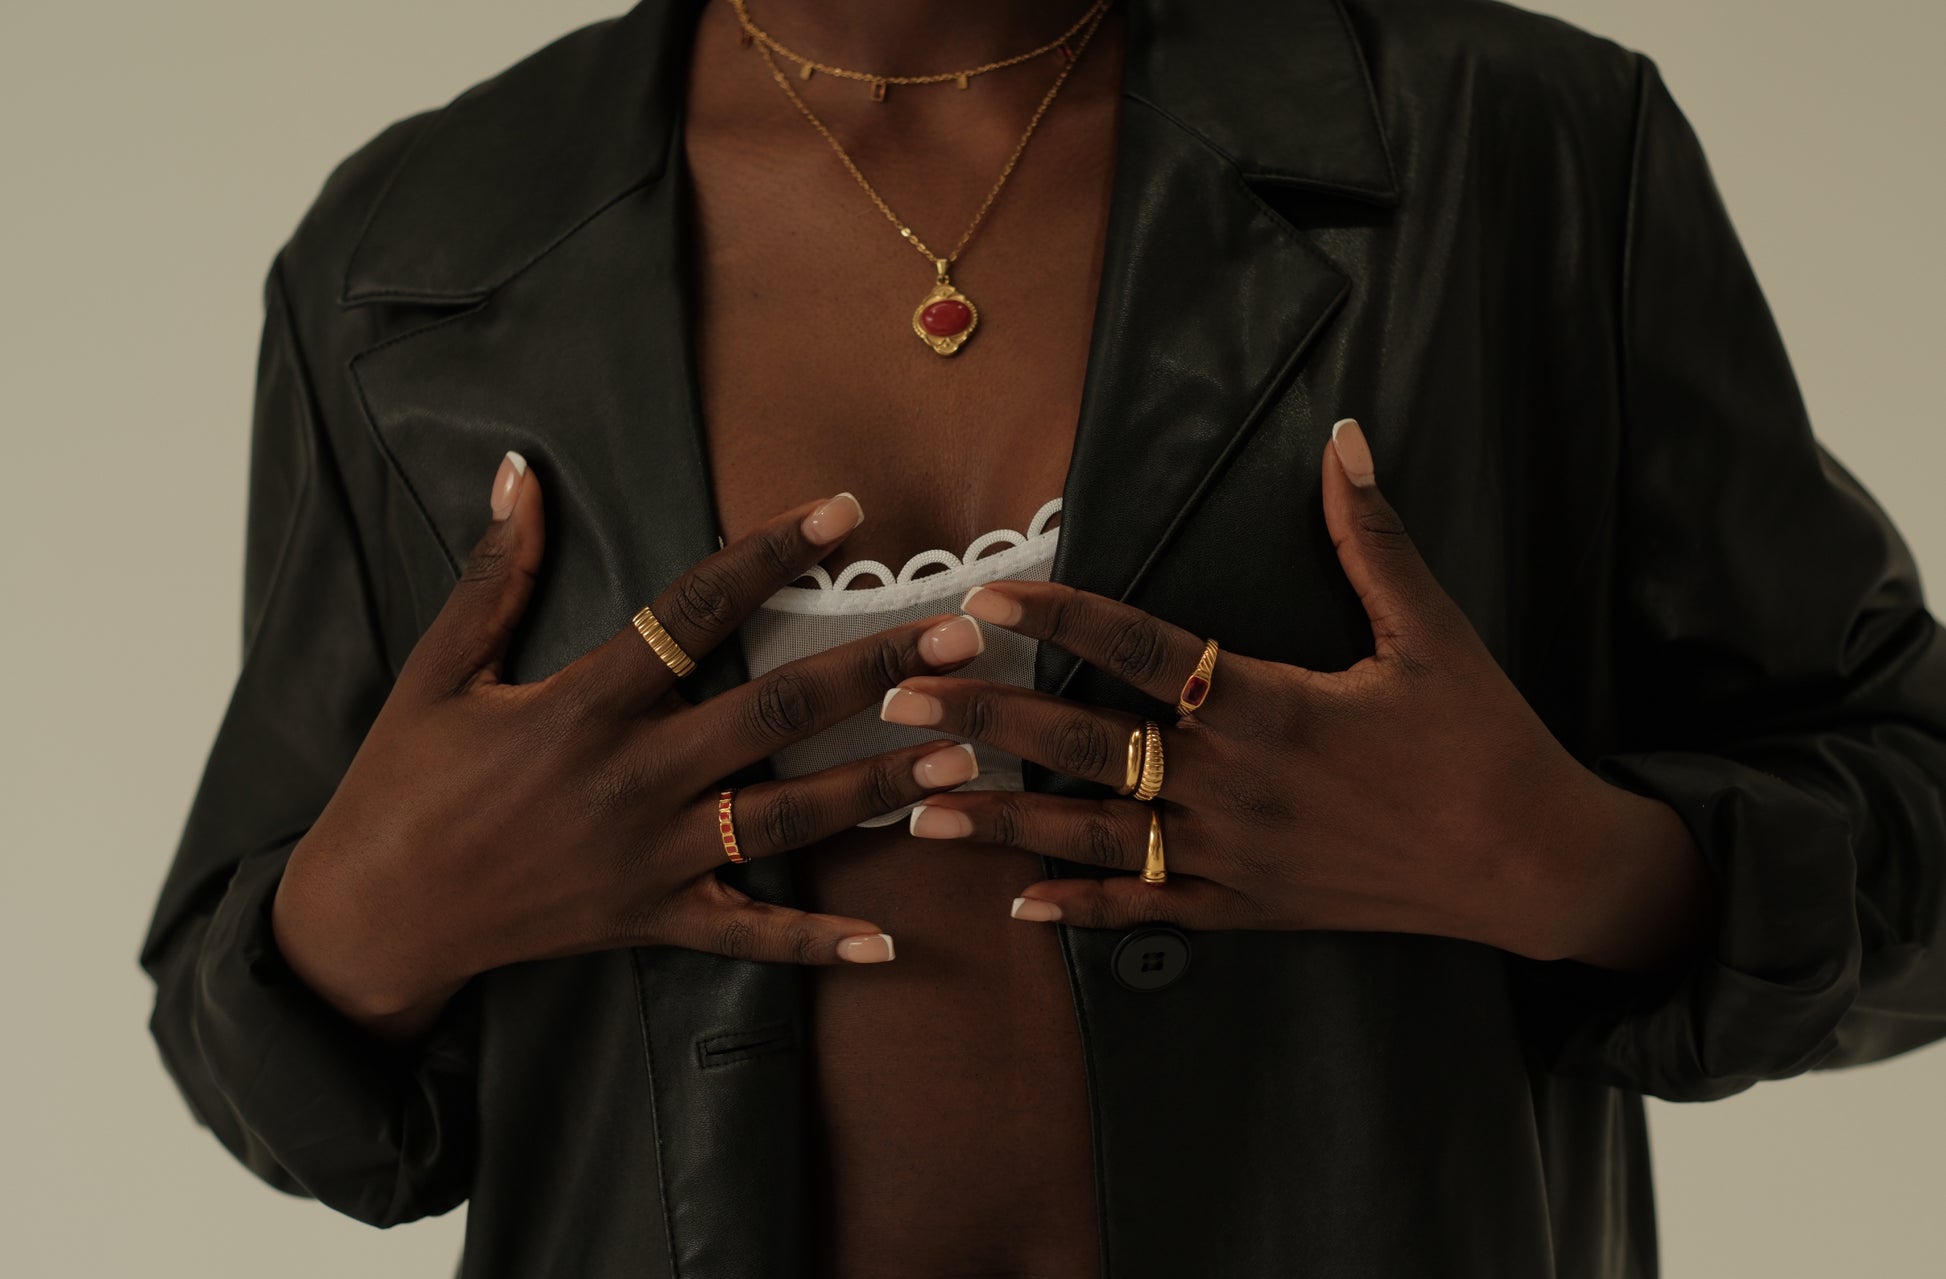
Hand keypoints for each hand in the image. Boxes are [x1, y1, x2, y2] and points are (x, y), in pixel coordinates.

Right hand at [273, 456, 992, 1040]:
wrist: (372, 915)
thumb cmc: (402, 783)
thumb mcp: (438, 670)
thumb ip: (494, 574)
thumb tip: (517, 471)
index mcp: (583, 705)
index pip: (695, 612)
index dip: (772, 555)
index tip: (845, 511)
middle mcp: (632, 778)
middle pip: (775, 712)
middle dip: (874, 669)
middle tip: (961, 637)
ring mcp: (650, 856)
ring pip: (787, 817)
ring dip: (878, 786)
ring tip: (963, 754)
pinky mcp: (652, 920)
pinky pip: (747, 936)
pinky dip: (815, 943)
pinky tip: (888, 943)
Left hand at [885, 418, 1714, 969]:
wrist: (1532, 867)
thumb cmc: (1482, 740)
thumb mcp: (1431, 631)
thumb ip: (1372, 536)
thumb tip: (1345, 437)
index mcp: (1267, 702)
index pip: (1139, 646)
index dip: (1058, 614)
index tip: (984, 595)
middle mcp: (1232, 781)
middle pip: (1084, 741)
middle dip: (985, 717)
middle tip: (899, 697)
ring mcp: (1232, 856)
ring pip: (1093, 834)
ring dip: (1001, 819)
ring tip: (918, 806)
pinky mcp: (1248, 911)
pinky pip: (1147, 911)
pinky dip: (1079, 910)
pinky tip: (1014, 905)